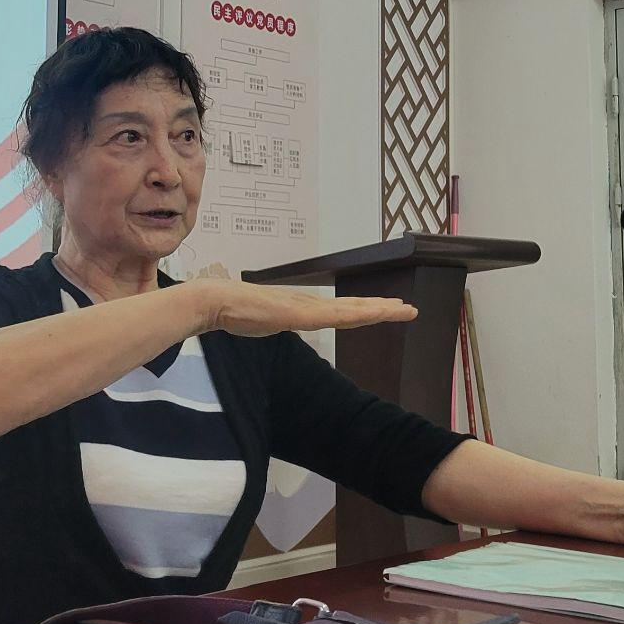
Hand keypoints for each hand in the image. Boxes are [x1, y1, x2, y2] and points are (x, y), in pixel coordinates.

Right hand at [193, 280, 416, 338]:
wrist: (215, 301)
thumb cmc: (234, 311)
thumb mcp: (264, 321)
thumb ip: (276, 321)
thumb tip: (279, 322)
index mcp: (304, 308)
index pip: (343, 311)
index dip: (367, 310)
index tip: (388, 309)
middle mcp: (309, 304)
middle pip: (353, 309)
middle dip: (383, 309)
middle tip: (409, 309)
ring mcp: (304, 307)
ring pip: (349, 311)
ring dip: (377, 310)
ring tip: (401, 310)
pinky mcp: (295, 313)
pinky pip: (330, 317)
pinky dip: (352, 315)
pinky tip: (368, 315)